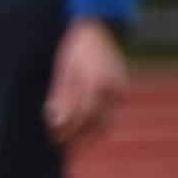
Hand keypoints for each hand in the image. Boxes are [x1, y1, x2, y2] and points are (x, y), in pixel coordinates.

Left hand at [44, 17, 127, 147]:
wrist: (98, 29)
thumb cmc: (74, 50)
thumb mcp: (63, 72)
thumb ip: (61, 98)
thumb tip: (56, 123)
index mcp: (95, 83)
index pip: (80, 117)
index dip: (67, 131)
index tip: (55, 139)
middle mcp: (111, 88)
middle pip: (96, 124)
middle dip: (79, 138)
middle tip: (63, 147)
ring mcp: (120, 89)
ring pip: (107, 122)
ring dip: (90, 135)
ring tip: (74, 143)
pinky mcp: (122, 90)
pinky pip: (111, 113)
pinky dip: (98, 123)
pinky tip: (84, 127)